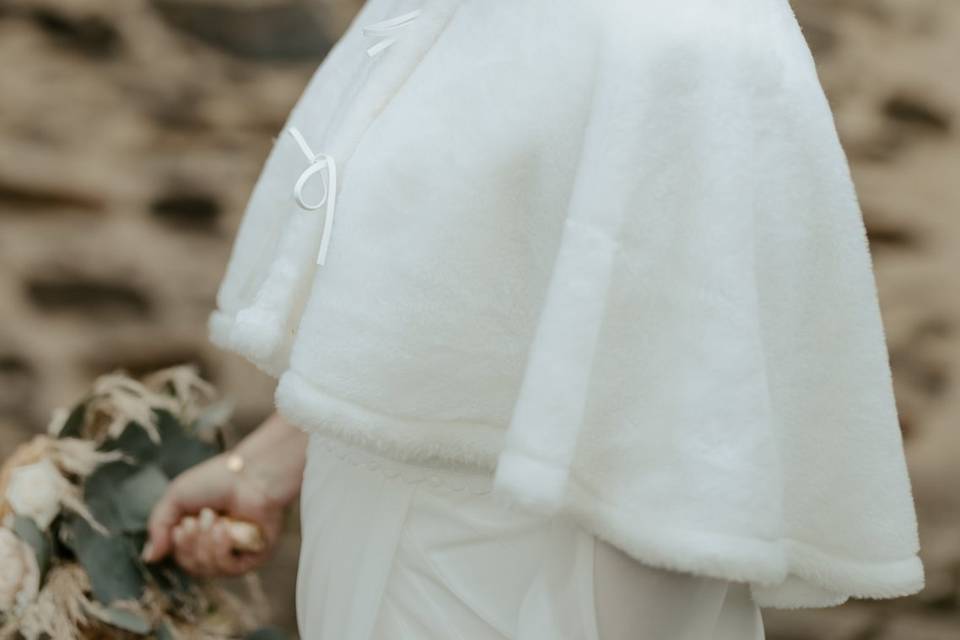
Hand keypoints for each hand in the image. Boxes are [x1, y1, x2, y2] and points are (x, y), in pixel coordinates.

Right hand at [143, 413, 307, 576]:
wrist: (251, 473)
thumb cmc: (217, 479)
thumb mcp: (176, 497)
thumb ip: (158, 526)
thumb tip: (149, 558)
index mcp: (200, 533)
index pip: (180, 557)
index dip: (177, 546)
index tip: (182, 524)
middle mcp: (218, 545)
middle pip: (191, 566)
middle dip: (190, 543)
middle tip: (199, 518)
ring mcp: (237, 552)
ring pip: (207, 570)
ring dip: (205, 543)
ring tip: (215, 518)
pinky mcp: (255, 556)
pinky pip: (230, 570)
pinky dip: (221, 549)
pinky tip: (224, 529)